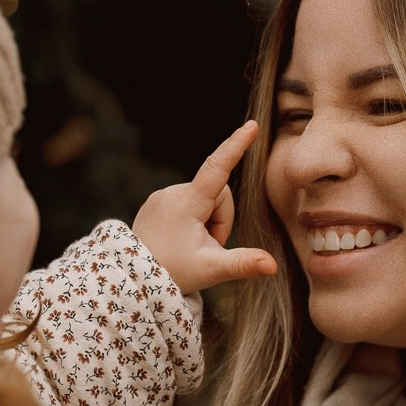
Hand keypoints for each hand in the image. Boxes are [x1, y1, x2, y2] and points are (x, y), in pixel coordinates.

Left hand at [131, 121, 278, 294]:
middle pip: (219, 195)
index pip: (217, 167)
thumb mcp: (212, 270)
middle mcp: (172, 192)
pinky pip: (188, 203)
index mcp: (187, 203)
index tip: (251, 125)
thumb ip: (243, 263)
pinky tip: (180, 240)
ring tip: (191, 247)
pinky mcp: (156, 202)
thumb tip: (272, 266)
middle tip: (207, 249)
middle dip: (221, 220)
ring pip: (205, 200)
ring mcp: (162, 196)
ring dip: (208, 222)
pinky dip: (193, 220)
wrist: (133, 279)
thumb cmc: (172, 272)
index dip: (236, 145)